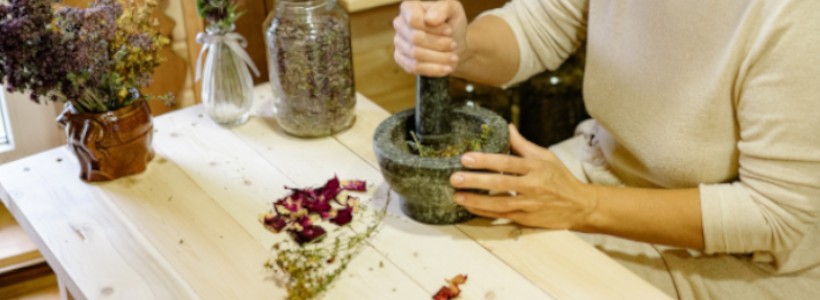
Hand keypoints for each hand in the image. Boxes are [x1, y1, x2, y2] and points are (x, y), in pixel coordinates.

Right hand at [392, 0, 467, 76]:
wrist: (453, 45)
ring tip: (453, 57)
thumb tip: (429, 19)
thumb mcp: (453, 10)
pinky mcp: (401, 59)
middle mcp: (400, 24)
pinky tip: (446, 68)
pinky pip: (414, 67)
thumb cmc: (452, 24)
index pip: (414, 19)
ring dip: (438, 58)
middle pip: (415, 38)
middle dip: (438, 44)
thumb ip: (442, 9)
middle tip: (453, 45)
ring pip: (416, 54)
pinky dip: (433, 69)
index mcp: (409, 8)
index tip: (449, 30)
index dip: (433, 28)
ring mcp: (398, 43)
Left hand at [449, 125, 596, 229]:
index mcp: (537, 167)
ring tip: (457, 196)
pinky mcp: (528, 220)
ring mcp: (530, 205)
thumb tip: (507, 127)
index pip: (507, 162)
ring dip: (476, 201)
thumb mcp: (546, 157)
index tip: (466, 158)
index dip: (486, 160)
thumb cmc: (560, 179)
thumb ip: (524, 144)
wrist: (580, 206)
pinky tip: (470, 208)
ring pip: (499, 204)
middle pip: (500, 183)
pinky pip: (503, 216)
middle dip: (475, 180)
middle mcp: (533, 186)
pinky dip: (485, 213)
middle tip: (455, 177)